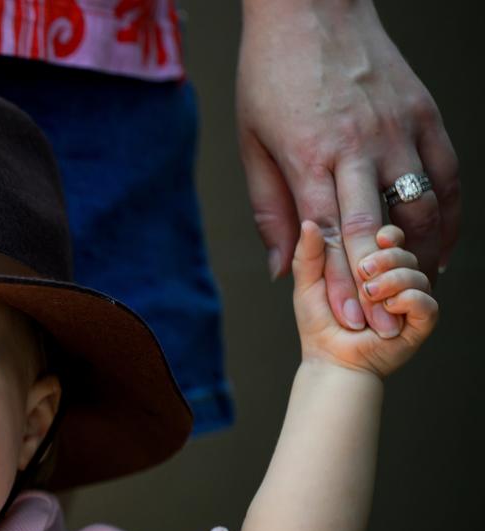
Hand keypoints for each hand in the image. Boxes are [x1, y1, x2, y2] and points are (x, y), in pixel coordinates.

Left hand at [238, 1, 458, 335]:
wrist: (309, 6)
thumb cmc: (270, 74)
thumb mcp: (251, 142)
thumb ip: (269, 208)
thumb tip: (281, 267)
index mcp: (311, 153)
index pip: (331, 233)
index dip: (342, 284)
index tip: (349, 325)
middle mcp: (361, 143)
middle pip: (377, 227)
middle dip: (380, 284)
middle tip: (385, 329)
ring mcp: (399, 127)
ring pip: (423, 204)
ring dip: (422, 254)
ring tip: (414, 291)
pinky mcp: (424, 114)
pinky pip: (446, 174)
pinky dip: (448, 214)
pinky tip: (441, 243)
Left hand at [293, 222, 435, 377]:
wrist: (330, 359)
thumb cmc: (319, 323)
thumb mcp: (307, 284)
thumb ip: (309, 254)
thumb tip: (310, 223)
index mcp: (375, 268)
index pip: (393, 239)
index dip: (389, 235)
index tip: (376, 239)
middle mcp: (397, 282)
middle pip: (406, 254)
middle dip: (386, 258)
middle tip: (363, 272)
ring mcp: (410, 302)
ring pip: (418, 276)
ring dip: (393, 280)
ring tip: (368, 293)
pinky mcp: (419, 324)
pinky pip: (426, 303)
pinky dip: (408, 299)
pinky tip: (388, 306)